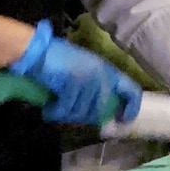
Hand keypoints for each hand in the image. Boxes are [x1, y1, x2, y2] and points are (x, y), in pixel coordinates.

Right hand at [9, 20, 141, 125]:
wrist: (38, 51)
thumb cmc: (58, 59)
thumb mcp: (84, 71)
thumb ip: (95, 88)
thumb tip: (101, 113)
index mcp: (107, 70)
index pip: (131, 90)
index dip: (130, 108)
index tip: (122, 120)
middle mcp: (101, 75)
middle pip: (100, 110)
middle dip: (83, 117)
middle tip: (68, 113)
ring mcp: (87, 79)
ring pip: (82, 113)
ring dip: (66, 115)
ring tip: (55, 108)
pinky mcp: (72, 84)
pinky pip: (65, 109)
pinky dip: (55, 112)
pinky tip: (48, 108)